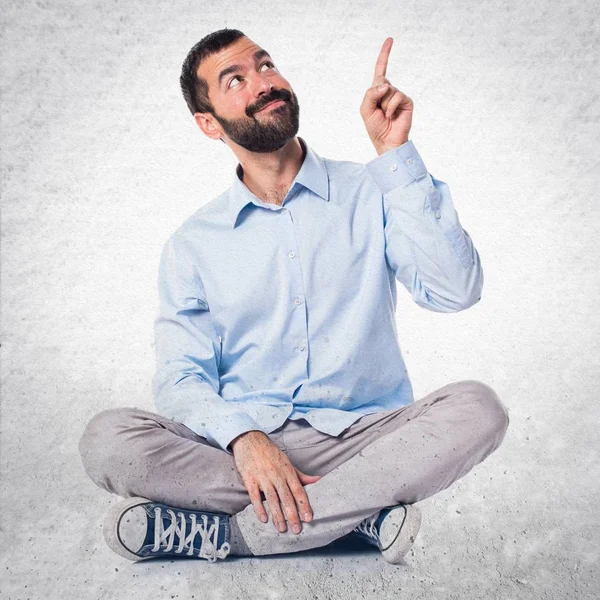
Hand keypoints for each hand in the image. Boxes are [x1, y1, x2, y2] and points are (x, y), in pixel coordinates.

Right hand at [230, 431, 321, 533]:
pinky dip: (259, 508)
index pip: (298, 490)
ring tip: (282, 529)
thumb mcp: (287, 462)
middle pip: (286, 497)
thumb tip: (318, 480)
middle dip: (292, 514)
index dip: (304, 504)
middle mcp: (276, 475)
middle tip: (297, 530)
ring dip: (277, 515)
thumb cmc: (271, 453)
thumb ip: (301, 475)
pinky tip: (264, 519)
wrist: (250, 440)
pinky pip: (255, 496)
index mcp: (287, 471)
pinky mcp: (250, 480)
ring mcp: (263, 477)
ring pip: (272, 499)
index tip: (308, 518)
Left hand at [360, 37, 413, 154]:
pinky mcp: (407, 101)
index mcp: (378, 91)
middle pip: (380, 80)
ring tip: (385, 115)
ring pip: (388, 90)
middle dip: (376, 95)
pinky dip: (391, 107)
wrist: (387, 142)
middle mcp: (389, 91)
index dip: (384, 55)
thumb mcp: (365, 109)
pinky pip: (397, 96)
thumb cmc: (375, 127)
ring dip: (383, 105)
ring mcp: (399, 96)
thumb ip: (370, 94)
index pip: (381, 70)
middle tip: (379, 111)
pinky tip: (391, 116)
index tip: (390, 40)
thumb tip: (386, 85)